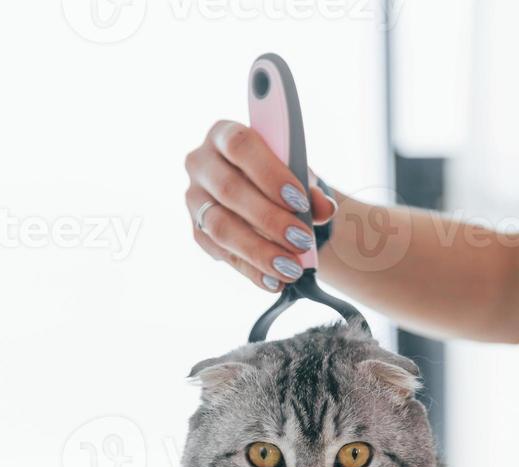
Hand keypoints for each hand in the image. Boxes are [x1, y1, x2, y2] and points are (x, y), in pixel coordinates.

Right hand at [185, 120, 337, 291]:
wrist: (265, 198)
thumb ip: (313, 190)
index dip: (270, 174)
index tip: (300, 201)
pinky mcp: (197, 230)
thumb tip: (324, 208)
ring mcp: (194, 199)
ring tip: (291, 269)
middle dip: (269, 219)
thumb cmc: (280, 178)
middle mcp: (201, 163)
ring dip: (258, 251)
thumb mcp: (298, 176)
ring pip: (220, 227)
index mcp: (225, 134)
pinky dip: (250, 270)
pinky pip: (220, 253)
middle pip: (229, 190)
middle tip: (303, 241)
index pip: (241, 146)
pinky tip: (274, 281)